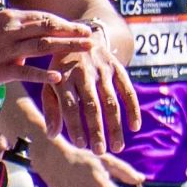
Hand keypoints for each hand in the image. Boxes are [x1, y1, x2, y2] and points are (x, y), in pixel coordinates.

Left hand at [41, 20, 139, 148]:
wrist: (82, 34)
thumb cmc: (62, 68)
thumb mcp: (51, 83)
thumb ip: (51, 108)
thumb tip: (51, 135)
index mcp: (63, 78)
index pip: (69, 105)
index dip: (75, 125)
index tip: (80, 144)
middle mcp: (83, 74)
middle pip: (92, 106)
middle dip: (96, 130)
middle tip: (100, 152)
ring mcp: (102, 71)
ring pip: (111, 101)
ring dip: (115, 126)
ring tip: (117, 147)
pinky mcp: (117, 68)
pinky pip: (127, 90)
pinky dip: (133, 108)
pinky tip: (135, 126)